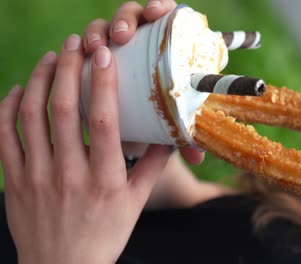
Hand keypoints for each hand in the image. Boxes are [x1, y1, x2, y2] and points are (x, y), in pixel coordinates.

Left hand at [0, 1, 181, 261]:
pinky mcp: (13, 182)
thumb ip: (153, 167)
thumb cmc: (105, 234)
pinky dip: (7, 108)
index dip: (103, 83)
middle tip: (76, 44)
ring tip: (50, 58)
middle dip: (67, 68)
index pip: (103, 121)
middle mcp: (68, 174)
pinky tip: (17, 90)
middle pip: (61, 109)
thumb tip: (169, 136)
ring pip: (29, 116)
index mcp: (104, 179)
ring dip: (37, 80)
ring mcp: (35, 177)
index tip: (104, 56)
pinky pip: (3, 137)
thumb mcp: (135, 203)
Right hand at [82, 0, 204, 164]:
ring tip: (95, 48)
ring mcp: (113, 50)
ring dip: (96, 32)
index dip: (160, 7)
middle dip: (124, 19)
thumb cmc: (156, 124)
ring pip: (102, 28)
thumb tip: (198, 156)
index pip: (164, 16)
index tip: (160, 13)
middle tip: (122, 36)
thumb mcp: (169, 128)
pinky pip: (79, 48)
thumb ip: (183, 137)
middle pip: (131, 17)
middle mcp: (139, 43)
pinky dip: (75, 50)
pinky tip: (71, 57)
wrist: (129, 135)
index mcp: (164, 48)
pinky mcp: (90, 61)